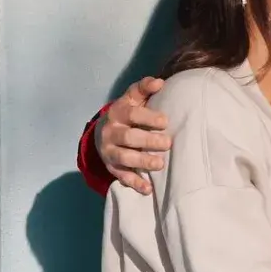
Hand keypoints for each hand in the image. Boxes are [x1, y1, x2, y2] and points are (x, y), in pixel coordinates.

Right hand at [97, 76, 171, 194]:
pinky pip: (122, 177)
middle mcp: (111, 132)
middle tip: (168, 143)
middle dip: (148, 141)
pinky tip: (148, 189)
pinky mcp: (112, 167)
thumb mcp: (132, 98)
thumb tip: (159, 82)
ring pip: (124, 158)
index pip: (131, 113)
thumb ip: (144, 88)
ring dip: (142, 162)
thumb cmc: (126, 113)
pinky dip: (134, 183)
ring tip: (160, 164)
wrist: (102, 133)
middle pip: (128, 137)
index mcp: (117, 113)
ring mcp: (109, 151)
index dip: (148, 117)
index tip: (165, 121)